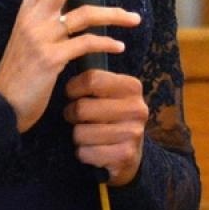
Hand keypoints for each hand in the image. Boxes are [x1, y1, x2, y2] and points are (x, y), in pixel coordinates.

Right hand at [0, 0, 140, 132]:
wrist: (1, 108)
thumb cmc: (19, 74)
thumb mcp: (27, 41)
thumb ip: (44, 22)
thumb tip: (67, 11)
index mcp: (26, 12)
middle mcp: (32, 19)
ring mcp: (42, 38)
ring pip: (84, 14)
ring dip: (114, 15)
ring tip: (134, 18)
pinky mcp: (52, 59)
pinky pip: (86, 44)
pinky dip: (106, 44)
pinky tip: (119, 47)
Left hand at [64, 69, 148, 184]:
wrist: (129, 154)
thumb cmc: (111, 116)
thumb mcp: (110, 93)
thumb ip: (95, 79)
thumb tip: (71, 54)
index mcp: (132, 87)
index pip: (92, 79)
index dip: (73, 88)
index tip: (72, 94)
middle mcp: (137, 108)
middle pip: (82, 107)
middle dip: (72, 114)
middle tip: (77, 117)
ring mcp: (133, 133)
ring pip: (80, 133)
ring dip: (77, 136)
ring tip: (87, 134)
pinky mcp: (125, 155)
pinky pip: (85, 152)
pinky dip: (83, 153)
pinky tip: (94, 150)